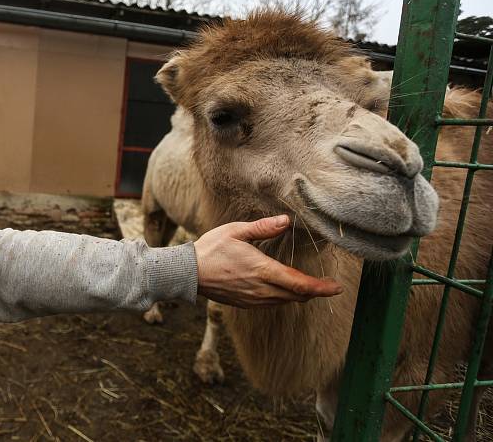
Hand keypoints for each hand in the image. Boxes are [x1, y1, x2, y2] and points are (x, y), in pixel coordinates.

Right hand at [194, 215, 342, 307]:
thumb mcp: (235, 232)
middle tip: (327, 285)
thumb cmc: (211, 249)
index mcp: (262, 270)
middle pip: (297, 296)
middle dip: (314, 291)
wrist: (189, 273)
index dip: (321, 288)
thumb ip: (263, 228)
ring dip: (299, 295)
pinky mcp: (246, 304)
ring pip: (285, 301)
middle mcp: (261, 289)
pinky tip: (283, 289)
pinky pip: (272, 304)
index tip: (336, 287)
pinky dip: (283, 298)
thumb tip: (286, 221)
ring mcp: (253, 299)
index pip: (299, 283)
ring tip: (308, 286)